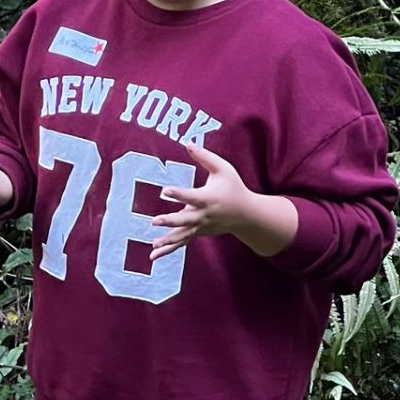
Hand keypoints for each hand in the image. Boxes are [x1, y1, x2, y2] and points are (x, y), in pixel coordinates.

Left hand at [150, 142, 264, 259]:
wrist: (247, 214)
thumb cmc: (234, 187)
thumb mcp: (223, 168)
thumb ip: (205, 156)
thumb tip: (187, 143)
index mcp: (209, 198)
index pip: (192, 196)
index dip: (179, 193)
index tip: (165, 190)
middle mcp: (204, 215)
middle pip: (186, 219)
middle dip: (171, 221)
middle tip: (155, 221)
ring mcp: (201, 227)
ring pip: (182, 236)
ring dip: (167, 241)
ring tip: (153, 246)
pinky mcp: (198, 233)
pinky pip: (182, 242)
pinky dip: (168, 249)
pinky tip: (153, 256)